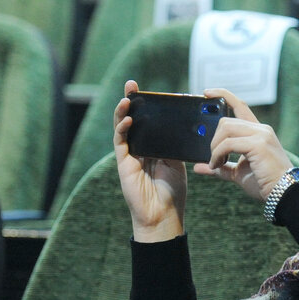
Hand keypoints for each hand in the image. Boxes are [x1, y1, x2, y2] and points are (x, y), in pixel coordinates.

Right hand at [113, 80, 186, 241]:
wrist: (164, 215)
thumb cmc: (172, 191)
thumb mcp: (177, 161)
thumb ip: (173, 144)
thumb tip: (177, 124)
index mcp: (153, 147)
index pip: (148, 121)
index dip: (146, 106)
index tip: (148, 90)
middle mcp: (139, 148)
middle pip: (132, 120)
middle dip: (131, 101)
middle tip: (132, 84)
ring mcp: (130, 155)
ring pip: (122, 128)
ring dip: (123, 111)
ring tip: (127, 96)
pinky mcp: (123, 163)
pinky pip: (121, 142)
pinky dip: (123, 129)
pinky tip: (128, 118)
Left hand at [192, 88, 293, 202]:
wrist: (283, 194)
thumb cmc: (264, 183)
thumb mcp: (238, 173)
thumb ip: (221, 167)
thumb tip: (199, 167)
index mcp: (258, 131)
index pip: (240, 104)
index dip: (223, 95)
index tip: (207, 92)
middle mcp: (261, 129)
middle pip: (226, 120)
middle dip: (214, 139)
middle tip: (213, 158)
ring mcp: (261, 135)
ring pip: (226, 128)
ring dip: (215, 147)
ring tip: (216, 162)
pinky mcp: (258, 144)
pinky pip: (228, 143)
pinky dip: (217, 154)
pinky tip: (217, 165)